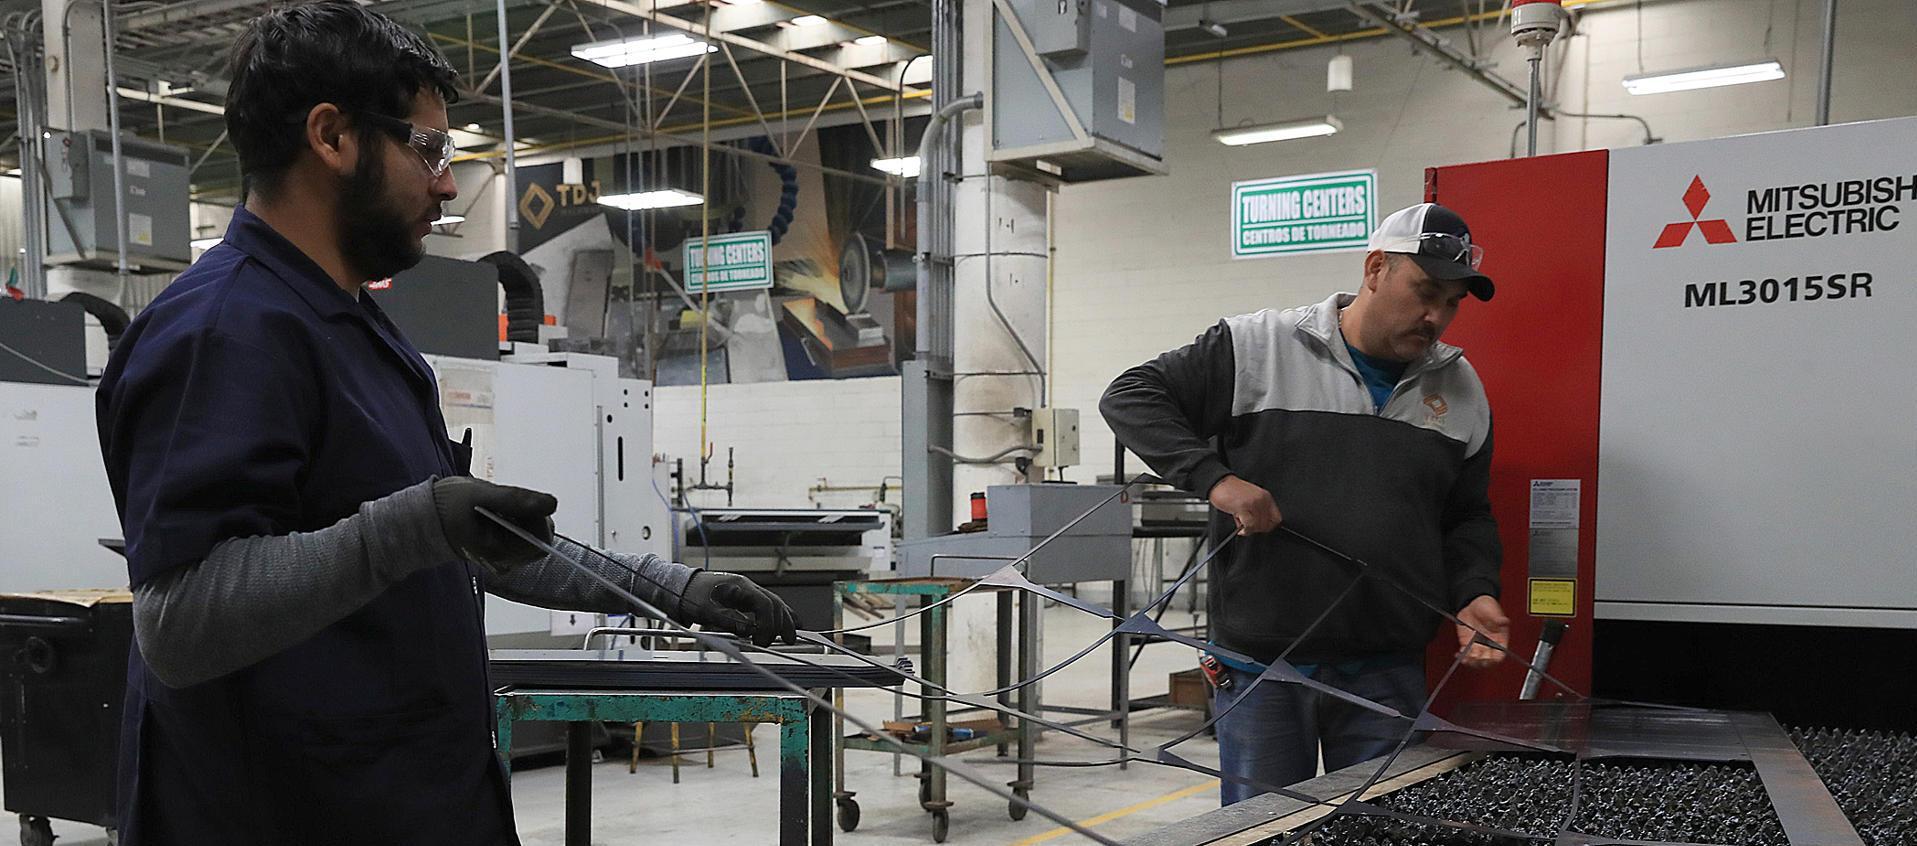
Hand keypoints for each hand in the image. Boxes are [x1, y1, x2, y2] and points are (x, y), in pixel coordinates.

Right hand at [432, 476, 557, 574]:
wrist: (423, 522)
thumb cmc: (446, 507)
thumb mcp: (480, 494)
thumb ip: (516, 499)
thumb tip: (553, 503)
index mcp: (499, 552)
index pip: (541, 539)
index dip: (537, 516)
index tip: (516, 501)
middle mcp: (505, 562)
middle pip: (540, 538)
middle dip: (530, 516)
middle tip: (503, 504)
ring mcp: (505, 559)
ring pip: (533, 535)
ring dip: (523, 517)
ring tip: (496, 510)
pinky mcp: (503, 553)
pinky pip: (522, 536)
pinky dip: (516, 521)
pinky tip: (495, 515)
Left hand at [679, 572, 798, 646]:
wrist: (685, 588)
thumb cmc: (693, 596)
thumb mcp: (707, 611)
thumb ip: (729, 620)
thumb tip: (748, 631)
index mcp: (740, 587)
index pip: (765, 604)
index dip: (768, 624)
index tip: (762, 640)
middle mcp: (748, 587)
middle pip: (775, 603)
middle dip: (782, 624)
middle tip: (783, 642)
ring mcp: (749, 592)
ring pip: (775, 604)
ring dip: (784, 620)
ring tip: (791, 636)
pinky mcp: (747, 599)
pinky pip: (769, 606)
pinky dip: (779, 616)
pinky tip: (787, 624)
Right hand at [1208, 475, 1282, 535]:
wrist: (1220, 483)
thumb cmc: (1231, 491)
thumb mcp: (1250, 499)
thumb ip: (1257, 511)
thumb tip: (1258, 527)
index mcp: (1266, 497)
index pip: (1276, 518)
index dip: (1268, 526)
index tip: (1259, 528)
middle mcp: (1262, 499)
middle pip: (1268, 524)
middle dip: (1257, 529)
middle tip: (1248, 527)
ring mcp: (1254, 503)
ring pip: (1259, 526)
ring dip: (1250, 529)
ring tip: (1242, 524)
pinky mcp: (1244, 507)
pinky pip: (1249, 525)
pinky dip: (1245, 530)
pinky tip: (1239, 527)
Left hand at [1455, 595, 1510, 668]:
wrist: (1473, 602)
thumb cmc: (1486, 606)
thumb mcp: (1494, 611)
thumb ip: (1498, 618)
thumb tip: (1504, 621)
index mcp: (1500, 639)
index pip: (1499, 655)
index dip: (1495, 659)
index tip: (1488, 658)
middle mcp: (1489, 644)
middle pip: (1487, 661)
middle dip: (1481, 662)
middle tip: (1475, 658)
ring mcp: (1478, 644)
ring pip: (1476, 660)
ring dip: (1471, 662)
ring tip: (1465, 658)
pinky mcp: (1467, 643)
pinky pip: (1466, 654)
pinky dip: (1462, 656)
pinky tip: (1459, 654)